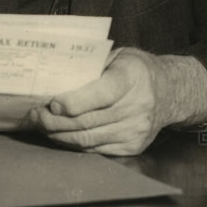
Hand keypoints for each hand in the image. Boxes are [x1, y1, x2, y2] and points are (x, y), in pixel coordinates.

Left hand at [29, 48, 206, 154]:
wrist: (171, 91)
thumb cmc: (137, 70)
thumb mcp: (118, 57)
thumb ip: (91, 66)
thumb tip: (52, 77)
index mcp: (132, 77)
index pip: (102, 93)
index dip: (74, 101)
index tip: (52, 104)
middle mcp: (138, 105)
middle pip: (87, 121)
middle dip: (54, 121)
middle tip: (36, 115)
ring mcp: (136, 129)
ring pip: (87, 139)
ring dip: (58, 135)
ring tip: (42, 125)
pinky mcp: (133, 146)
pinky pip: (94, 149)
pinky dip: (74, 144)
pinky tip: (61, 135)